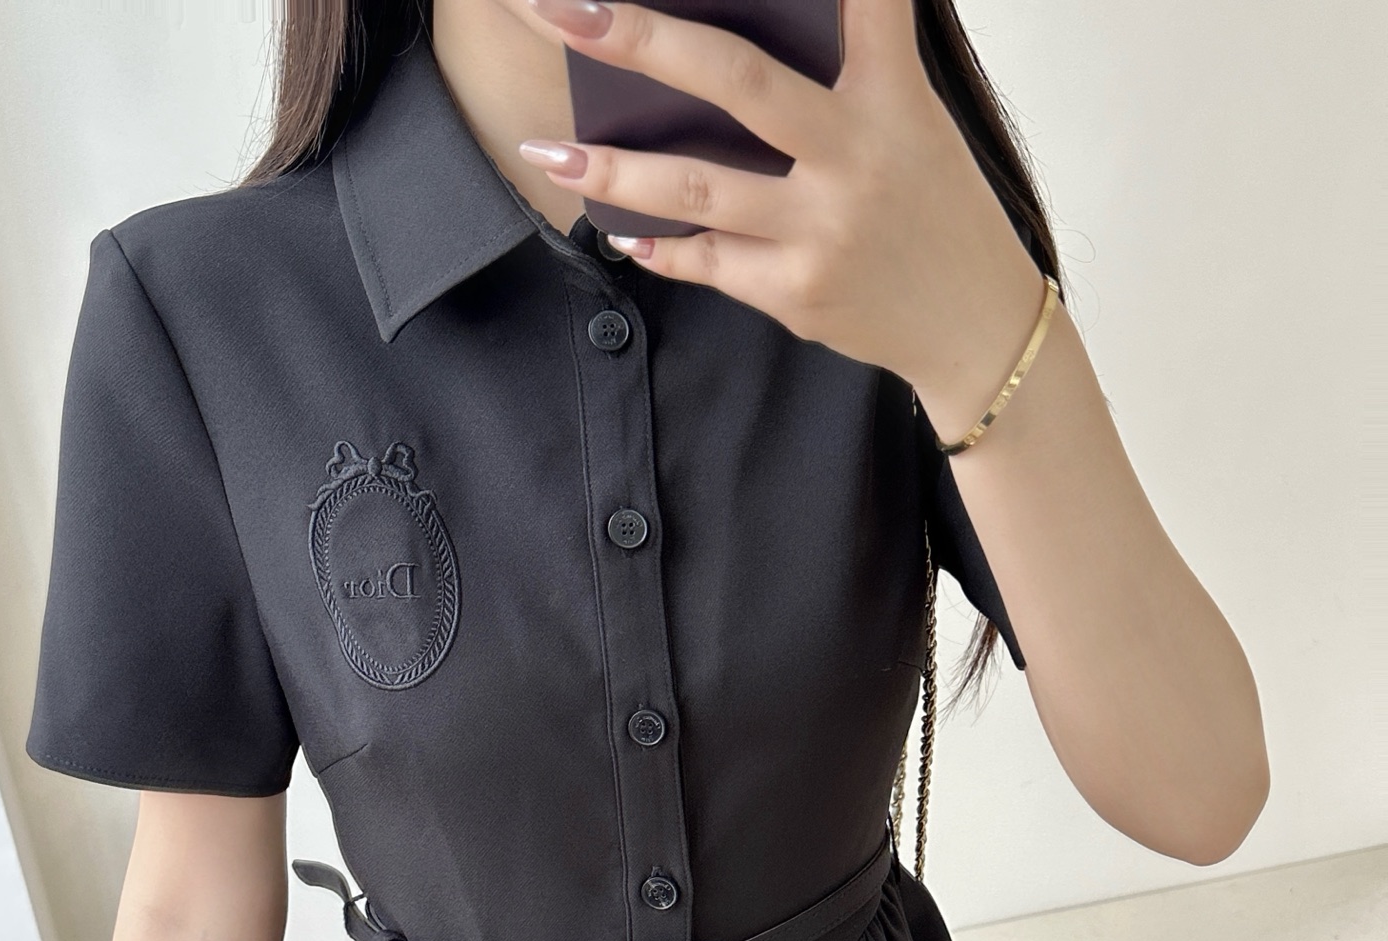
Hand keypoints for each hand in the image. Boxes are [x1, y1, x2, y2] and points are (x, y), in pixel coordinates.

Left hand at [518, 0, 1046, 441]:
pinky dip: (659, 244)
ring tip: (547, 152)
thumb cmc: (936, 212)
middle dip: (641, 40)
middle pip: (736, 82)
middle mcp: (854, 160)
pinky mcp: (798, 292)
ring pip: (699, 189)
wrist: (974, 328)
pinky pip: (708, 261)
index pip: (867, 5)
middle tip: (564, 8)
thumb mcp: (914, 125)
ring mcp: (821, 231)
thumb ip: (847, 73)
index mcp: (891, 101)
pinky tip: (618, 230)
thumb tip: (743, 49)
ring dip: (613, 171)